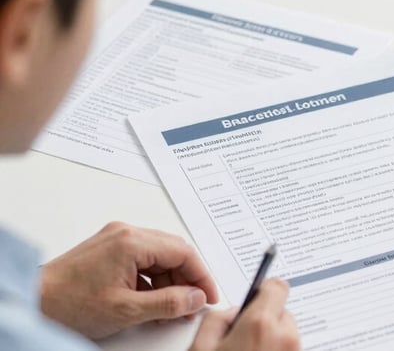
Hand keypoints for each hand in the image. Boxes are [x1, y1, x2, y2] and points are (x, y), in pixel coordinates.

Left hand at [40, 222, 218, 338]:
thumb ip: (169, 303)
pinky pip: (143, 260)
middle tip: (194, 304)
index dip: (201, 276)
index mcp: (132, 241)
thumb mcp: (127, 310)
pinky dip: (153, 280)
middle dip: (187, 279)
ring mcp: (116, 239)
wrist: (34, 302)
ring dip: (170, 282)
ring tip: (172, 310)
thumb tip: (195, 298)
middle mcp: (125, 233)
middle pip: (173, 251)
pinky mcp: (109, 249)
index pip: (183, 251)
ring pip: (159, 257)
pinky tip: (154, 301)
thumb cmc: (69, 303)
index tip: (208, 295)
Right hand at [189, 278, 299, 350]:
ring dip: (270, 337)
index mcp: (260, 325)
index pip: (277, 287)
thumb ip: (215, 320)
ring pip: (285, 332)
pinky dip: (275, 349)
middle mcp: (285, 338)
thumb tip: (231, 314)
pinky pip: (288, 347)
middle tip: (241, 337)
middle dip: (262, 319)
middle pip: (279, 312)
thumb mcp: (201, 348)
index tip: (257, 292)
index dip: (264, 288)